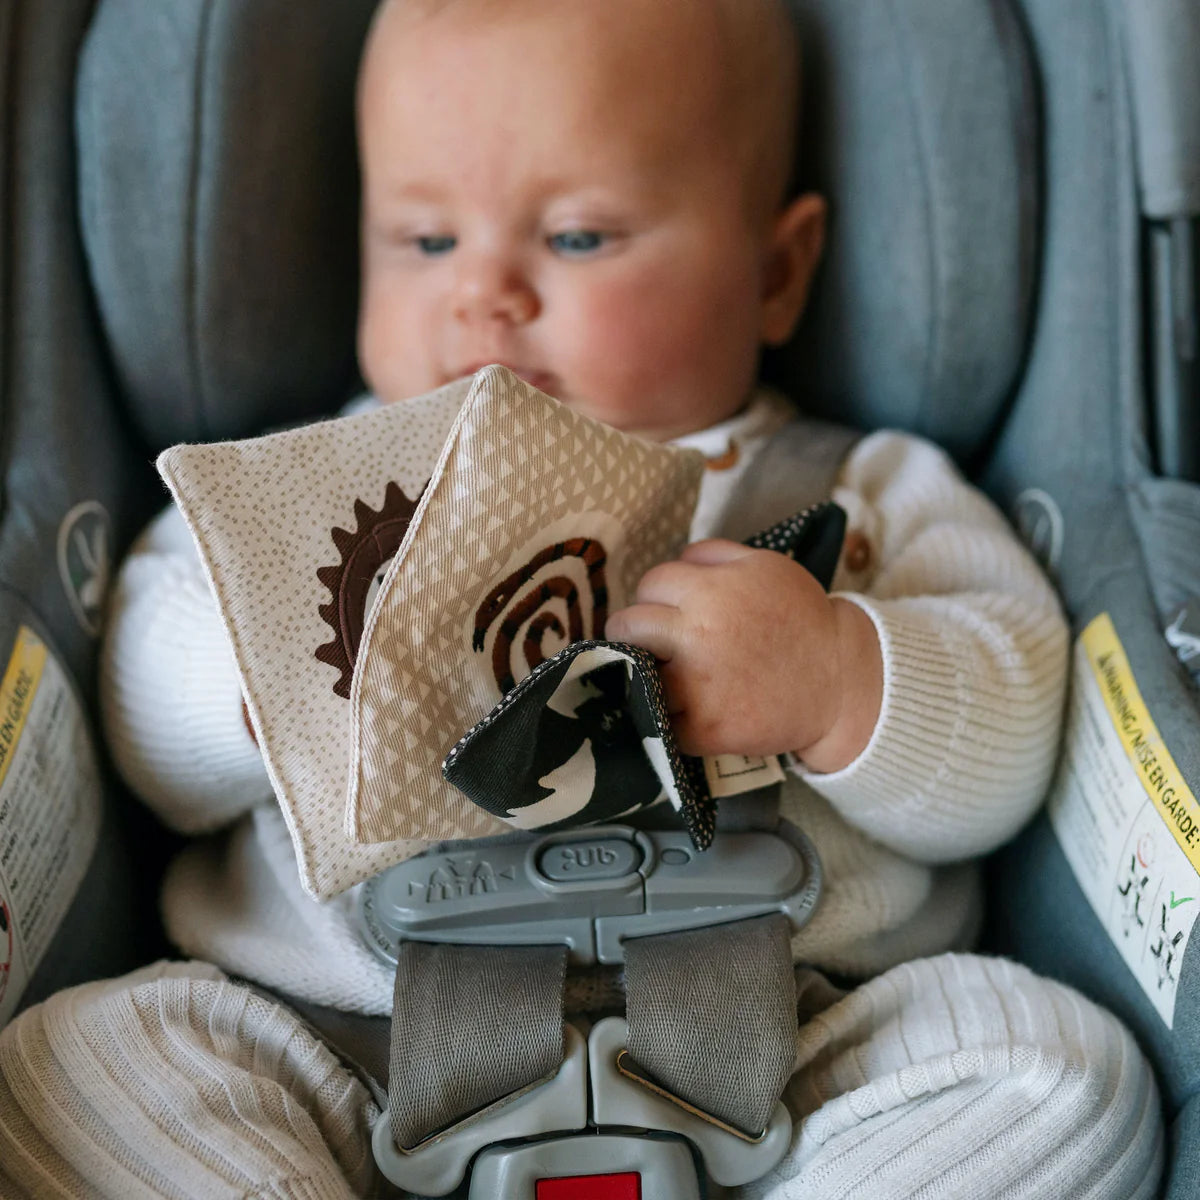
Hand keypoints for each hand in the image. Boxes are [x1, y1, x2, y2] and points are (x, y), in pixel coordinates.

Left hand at [605, 540, 881, 771]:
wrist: (840, 682)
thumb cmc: (800, 620)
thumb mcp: (764, 566)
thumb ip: (714, 555)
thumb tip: (673, 562)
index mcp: (711, 591)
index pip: (651, 583)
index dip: (657, 595)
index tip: (667, 609)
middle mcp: (698, 635)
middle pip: (628, 625)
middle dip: (635, 630)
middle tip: (652, 641)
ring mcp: (698, 686)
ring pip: (635, 674)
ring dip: (646, 674)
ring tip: (667, 674)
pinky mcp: (705, 729)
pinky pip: (660, 719)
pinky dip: (669, 715)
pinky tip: (689, 707)